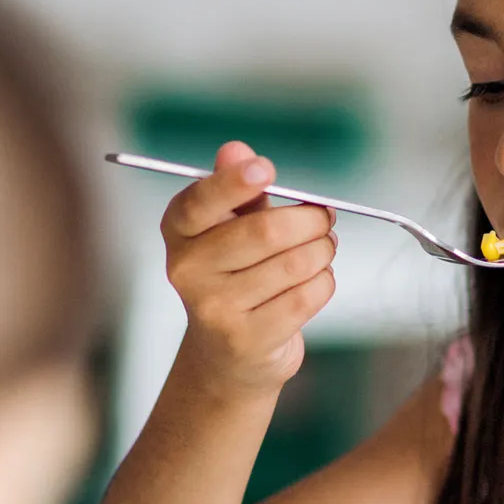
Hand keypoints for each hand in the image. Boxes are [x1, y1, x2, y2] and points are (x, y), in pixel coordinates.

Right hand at [161, 141, 336, 391]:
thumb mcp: (231, 226)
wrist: (228, 354)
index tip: (265, 169)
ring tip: (323, 248)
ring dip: (323, 250)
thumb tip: (235, 149)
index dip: (233, 183)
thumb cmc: (236, 275)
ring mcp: (215, 308)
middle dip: (310, 220)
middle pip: (265, 232)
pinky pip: (307, 295)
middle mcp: (188, 270)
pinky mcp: (247, 339)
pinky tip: (315, 280)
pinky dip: (324, 281)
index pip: (200, 201)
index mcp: (179, 231)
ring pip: (295, 263)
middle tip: (324, 217)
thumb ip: (237, 188)